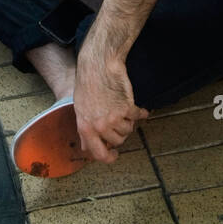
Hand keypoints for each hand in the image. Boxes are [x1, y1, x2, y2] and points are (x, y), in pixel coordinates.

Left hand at [73, 39, 147, 163]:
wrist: (99, 66)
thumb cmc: (88, 85)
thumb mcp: (80, 110)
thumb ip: (85, 130)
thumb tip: (85, 148)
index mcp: (86, 128)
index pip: (99, 154)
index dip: (109, 157)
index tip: (114, 154)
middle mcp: (100, 126)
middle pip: (118, 141)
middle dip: (120, 132)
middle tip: (119, 121)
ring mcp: (114, 118)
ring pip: (128, 130)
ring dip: (128, 121)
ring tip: (124, 110)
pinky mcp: (127, 108)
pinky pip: (138, 116)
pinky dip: (142, 113)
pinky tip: (142, 111)